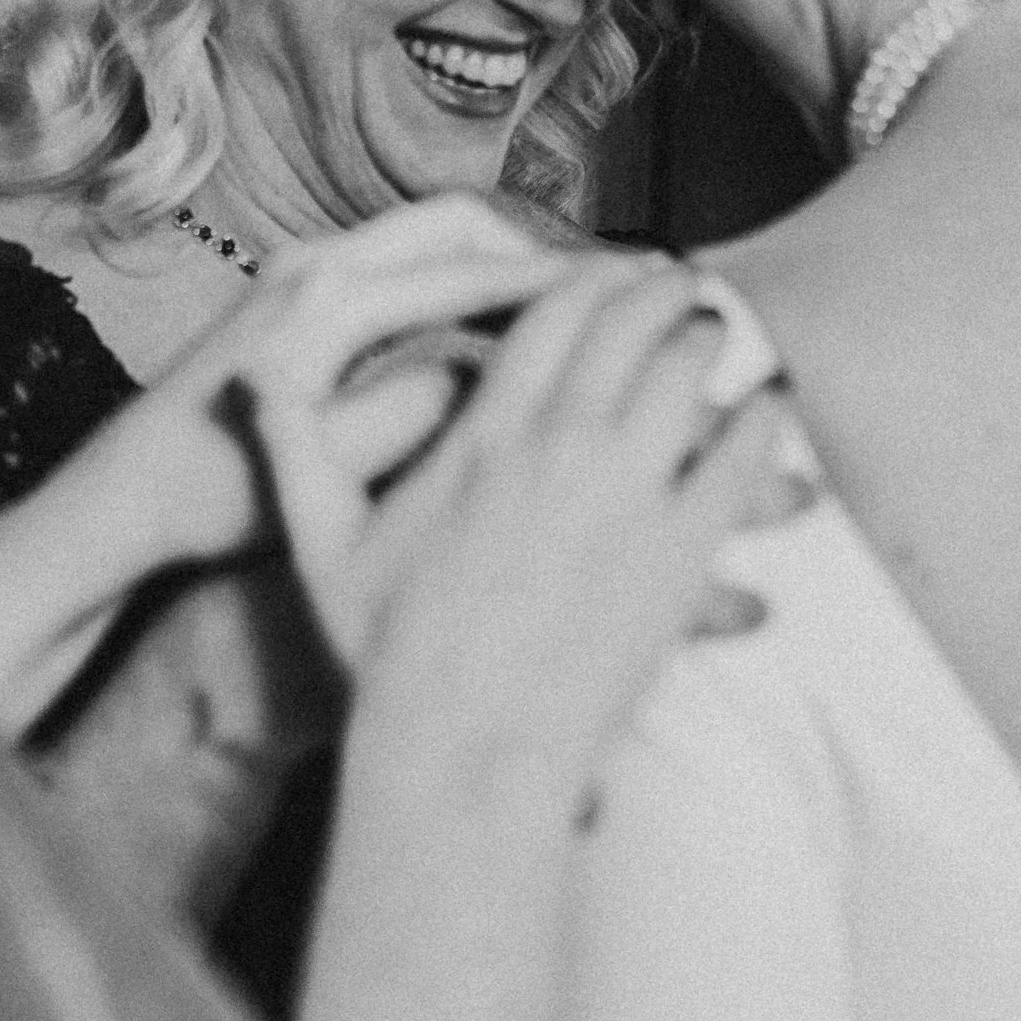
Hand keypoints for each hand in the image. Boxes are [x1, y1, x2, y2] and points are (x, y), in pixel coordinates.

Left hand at [113, 196, 578, 568]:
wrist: (121, 495)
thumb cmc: (213, 495)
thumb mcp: (325, 469)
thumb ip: (412, 412)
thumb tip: (495, 369)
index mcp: (325, 300)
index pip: (467, 271)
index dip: (556, 284)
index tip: (629, 295)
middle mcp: (313, 263)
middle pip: (457, 221)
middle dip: (537, 249)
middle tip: (610, 291)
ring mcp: (300, 268)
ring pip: (430, 234)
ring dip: (501, 259)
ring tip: (573, 303)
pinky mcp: (296, 289)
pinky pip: (403, 259)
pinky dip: (461, 277)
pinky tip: (502, 325)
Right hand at [247, 251, 816, 816]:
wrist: (460, 752)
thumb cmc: (387, 654)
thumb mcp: (324, 543)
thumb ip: (294, 447)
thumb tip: (250, 372)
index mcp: (482, 434)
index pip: (548, 313)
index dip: (589, 275)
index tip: (613, 268)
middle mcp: (559, 448)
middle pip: (627, 322)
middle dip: (661, 290)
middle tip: (681, 285)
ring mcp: (625, 498)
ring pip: (687, 372)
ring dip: (710, 339)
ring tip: (720, 333)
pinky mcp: (678, 557)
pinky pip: (740, 460)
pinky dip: (761, 422)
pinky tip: (770, 409)